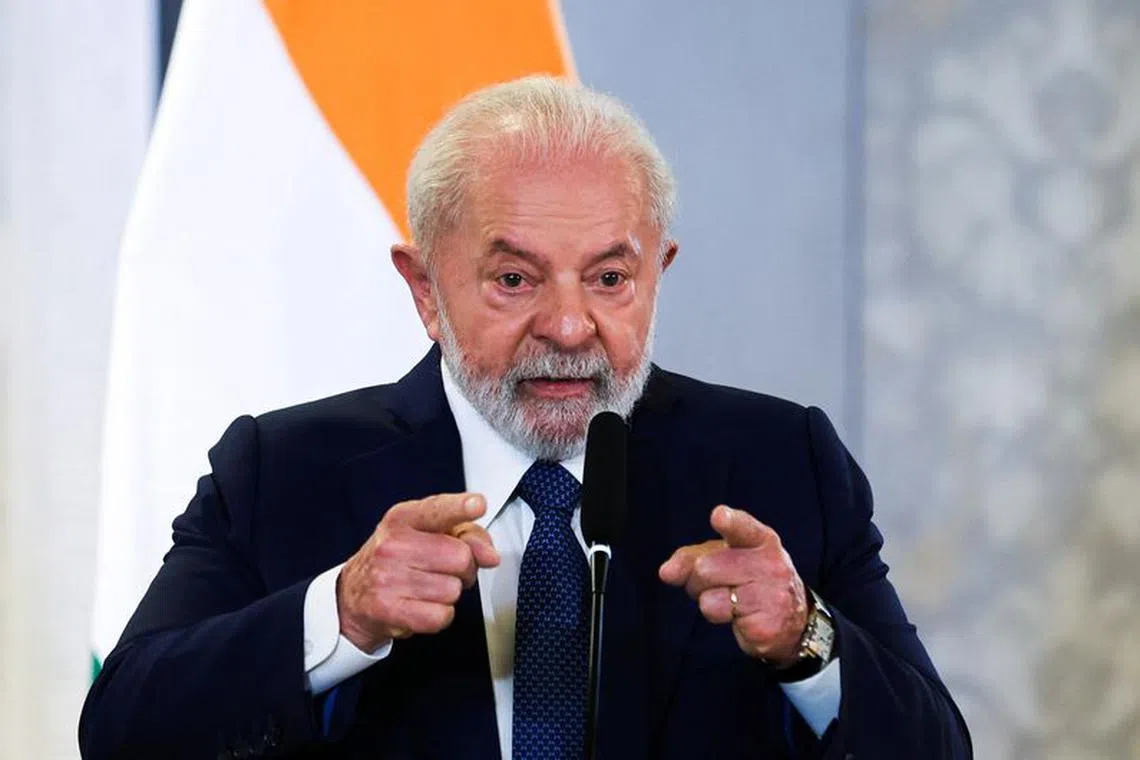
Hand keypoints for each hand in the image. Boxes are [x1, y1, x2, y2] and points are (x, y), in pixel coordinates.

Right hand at [336, 492, 500, 651]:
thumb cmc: (399, 560)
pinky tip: (423, 607)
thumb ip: (467, 534)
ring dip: (450, 594)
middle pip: (460, 557)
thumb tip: (490, 555)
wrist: (353, 594)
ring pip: (453, 590)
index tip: (477, 504)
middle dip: (464, 568)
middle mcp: (393, 545)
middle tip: (445, 570)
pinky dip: (439, 616)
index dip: (459, 508)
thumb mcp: (428, 534)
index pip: (436, 510)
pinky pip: (441, 616)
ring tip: (429, 588)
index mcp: (403, 518)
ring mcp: (387, 578)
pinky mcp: (388, 610)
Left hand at [658, 505, 807, 665]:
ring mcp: (772, 596)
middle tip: (718, 585)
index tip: (719, 516)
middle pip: (705, 568)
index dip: (729, 522)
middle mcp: (771, 564)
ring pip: (708, 598)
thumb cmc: (749, 580)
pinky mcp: (765, 626)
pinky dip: (722, 619)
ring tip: (730, 602)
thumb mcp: (724, 558)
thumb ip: (691, 557)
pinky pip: (718, 617)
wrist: (791, 621)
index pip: (743, 528)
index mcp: (761, 540)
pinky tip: (742, 617)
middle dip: (698, 581)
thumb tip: (667, 572)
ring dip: (708, 603)